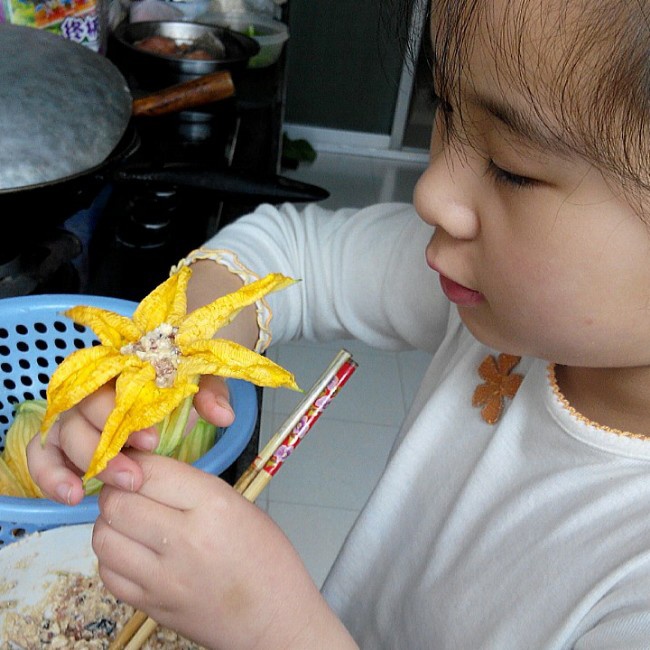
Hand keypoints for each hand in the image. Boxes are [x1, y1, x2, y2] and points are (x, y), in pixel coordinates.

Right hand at [26, 375, 234, 505]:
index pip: (107, 386)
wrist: (174, 376)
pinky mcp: (66, 441)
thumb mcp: (202, 380)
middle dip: (100, 449)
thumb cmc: (183, 379)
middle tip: (132, 477)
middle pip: (77, 415)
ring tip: (84, 495)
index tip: (152, 441)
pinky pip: (44, 455)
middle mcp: (91, 390)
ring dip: (68, 466)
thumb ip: (210, 392)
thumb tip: (224, 415)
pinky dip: (51, 476)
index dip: (120, 414)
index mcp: (121, 369)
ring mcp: (75, 415)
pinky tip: (72, 497)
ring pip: (56, 436)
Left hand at [92, 452, 356, 649]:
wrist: (274, 618)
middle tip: (130, 491)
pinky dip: (113, 556)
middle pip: (117, 503)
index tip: (138, 464)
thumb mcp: (239, 505)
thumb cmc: (266, 558)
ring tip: (130, 521)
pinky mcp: (149, 606)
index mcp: (213, 506)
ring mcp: (162, 578)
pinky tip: (132, 551)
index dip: (137, 463)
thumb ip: (191, 487)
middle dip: (118, 491)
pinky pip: (108, 573)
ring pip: (103, 537)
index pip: (150, 472)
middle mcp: (183, 539)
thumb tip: (147, 472)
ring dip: (110, 523)